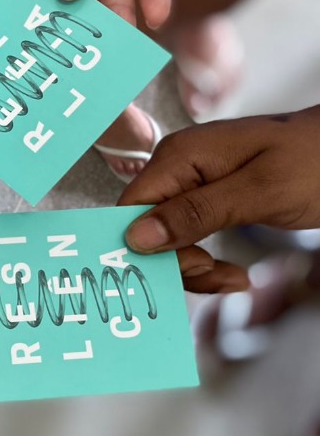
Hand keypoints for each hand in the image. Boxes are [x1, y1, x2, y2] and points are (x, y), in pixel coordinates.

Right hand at [119, 107, 319, 291]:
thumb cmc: (315, 161)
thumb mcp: (259, 191)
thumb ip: (197, 212)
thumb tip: (136, 236)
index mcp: (181, 156)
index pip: (132, 209)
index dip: (148, 246)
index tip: (189, 268)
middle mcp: (178, 168)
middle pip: (146, 228)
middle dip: (175, 261)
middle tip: (216, 274)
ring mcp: (193, 184)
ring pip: (166, 239)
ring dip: (193, 268)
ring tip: (231, 279)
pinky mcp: (209, 200)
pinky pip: (189, 237)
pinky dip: (205, 262)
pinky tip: (231, 273)